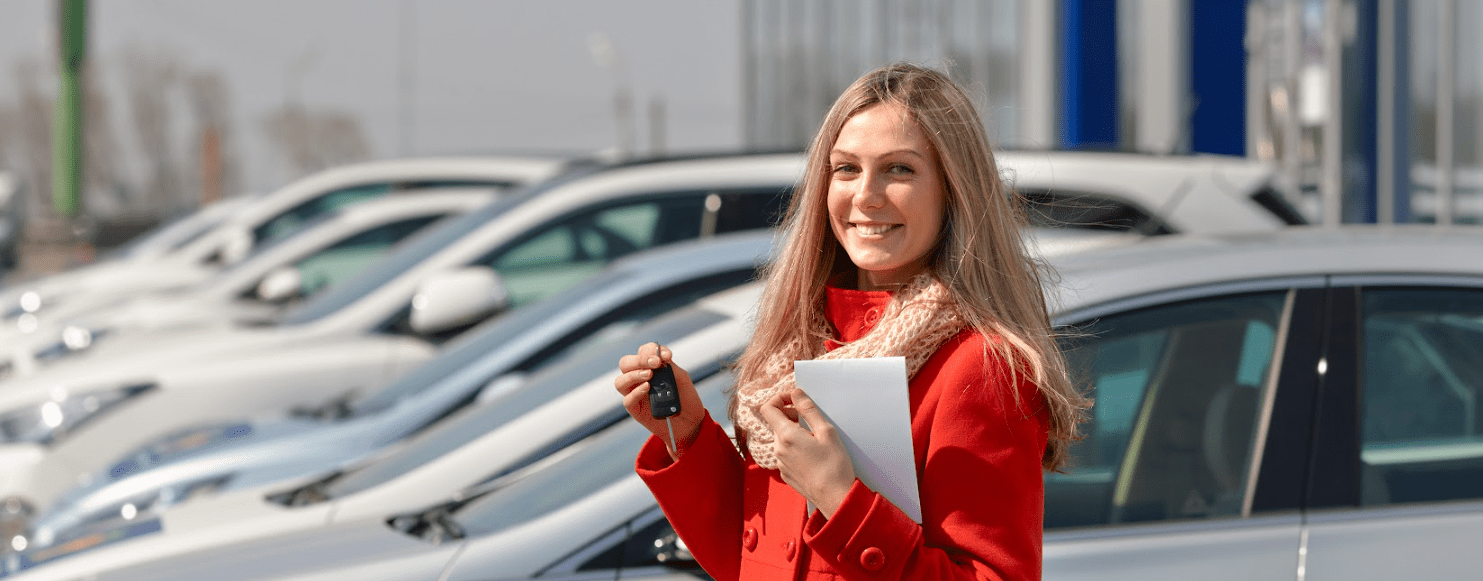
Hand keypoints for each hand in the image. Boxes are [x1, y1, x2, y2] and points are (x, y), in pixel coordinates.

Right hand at [614, 342, 704, 458]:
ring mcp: (636, 394)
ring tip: (649, 375)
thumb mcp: (682, 379)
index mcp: (649, 367)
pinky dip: (636, 392)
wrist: (691, 422)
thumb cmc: (686, 398)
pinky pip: (627, 400)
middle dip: (639, 360)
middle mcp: (639, 378)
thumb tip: (660, 356)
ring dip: (634, 374)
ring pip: (620, 381)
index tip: (667, 356)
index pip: (642, 352)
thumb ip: (671, 367)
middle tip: (655, 363)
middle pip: (625, 363)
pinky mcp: (636, 410)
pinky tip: (647, 388)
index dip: (651, 350)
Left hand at [756, 388, 856, 517]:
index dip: (779, 398)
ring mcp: (780, 463)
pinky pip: (786, 454)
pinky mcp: (785, 474)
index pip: (768, 408)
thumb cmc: (834, 465)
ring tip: (815, 439)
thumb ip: (808, 409)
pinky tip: (813, 454)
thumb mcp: (826, 431)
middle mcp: (778, 449)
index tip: (795, 400)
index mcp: (786, 436)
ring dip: (794, 432)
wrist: (835, 497)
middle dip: (790, 415)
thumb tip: (796, 393)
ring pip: (781, 439)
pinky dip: (795, 447)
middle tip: (811, 420)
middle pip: (776, 423)